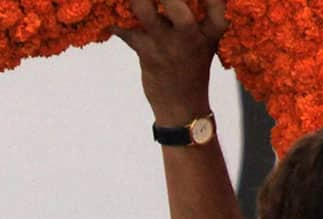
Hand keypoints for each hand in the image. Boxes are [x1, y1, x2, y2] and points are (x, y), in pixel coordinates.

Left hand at [116, 0, 226, 124]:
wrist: (182, 105)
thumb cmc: (195, 64)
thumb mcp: (211, 35)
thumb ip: (207, 9)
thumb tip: (200, 0)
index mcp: (214, 25)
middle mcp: (191, 31)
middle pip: (174, 0)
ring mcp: (166, 43)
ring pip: (145, 9)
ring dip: (136, 0)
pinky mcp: (146, 53)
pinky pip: (126, 30)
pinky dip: (116, 19)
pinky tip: (108, 13)